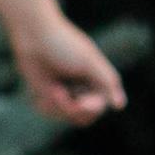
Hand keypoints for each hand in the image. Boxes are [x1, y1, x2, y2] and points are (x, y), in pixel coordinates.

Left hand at [10, 8, 127, 124]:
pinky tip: (44, 87)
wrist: (34, 36)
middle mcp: (84, 90)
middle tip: (59, 92)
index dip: (90, 109)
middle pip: (83, 117)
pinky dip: (45, 103)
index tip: (80, 102)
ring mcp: (65, 94)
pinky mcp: (47, 95)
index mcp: (98, 82)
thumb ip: (107, 82)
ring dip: (56, 105)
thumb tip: (120, 106)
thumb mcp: (89, 63)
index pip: (99, 108)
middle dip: (71, 109)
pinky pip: (49, 112)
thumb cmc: (64, 46)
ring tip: (52, 87)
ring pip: (64, 116)